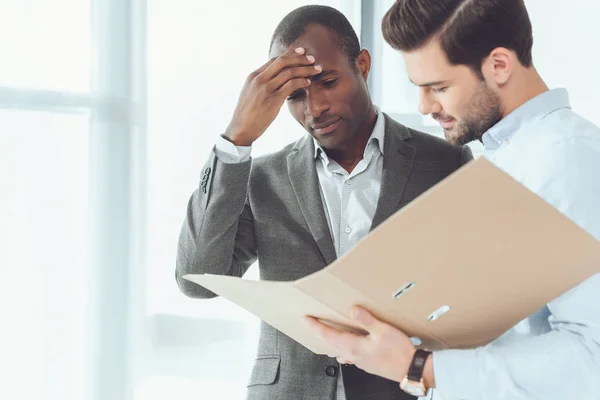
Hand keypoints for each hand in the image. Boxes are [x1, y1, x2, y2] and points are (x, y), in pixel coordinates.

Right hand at [224, 47, 321, 145]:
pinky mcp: (273, 99)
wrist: (241, 129)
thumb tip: (275, 80)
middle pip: (283, 61)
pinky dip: (302, 81)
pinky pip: (291, 85)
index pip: (274, 60)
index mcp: (254, 76)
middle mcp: (259, 79)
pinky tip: (308, 82)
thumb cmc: (247, 114)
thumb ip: (261, 84)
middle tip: (312, 58)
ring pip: (290, 72)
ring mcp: (266, 88)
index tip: (301, 53)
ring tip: (316, 70)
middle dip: (300, 58)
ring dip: (305, 69)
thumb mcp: (251, 93)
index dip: (290, 55)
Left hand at [305, 306, 433, 385]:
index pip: (328, 335)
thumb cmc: (399, 352)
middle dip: (320, 333)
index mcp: (353, 347)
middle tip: (312, 324)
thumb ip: (366, 320)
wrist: (410, 370)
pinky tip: (347, 346)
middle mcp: (353, 355)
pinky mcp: (367, 363)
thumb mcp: (383, 331)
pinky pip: (348, 355)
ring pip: (338, 350)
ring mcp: (359, 361)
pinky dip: (342, 347)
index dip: (316, 326)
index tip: (306, 319)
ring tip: (326, 333)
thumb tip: (353, 310)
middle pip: (330, 344)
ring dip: (330, 341)